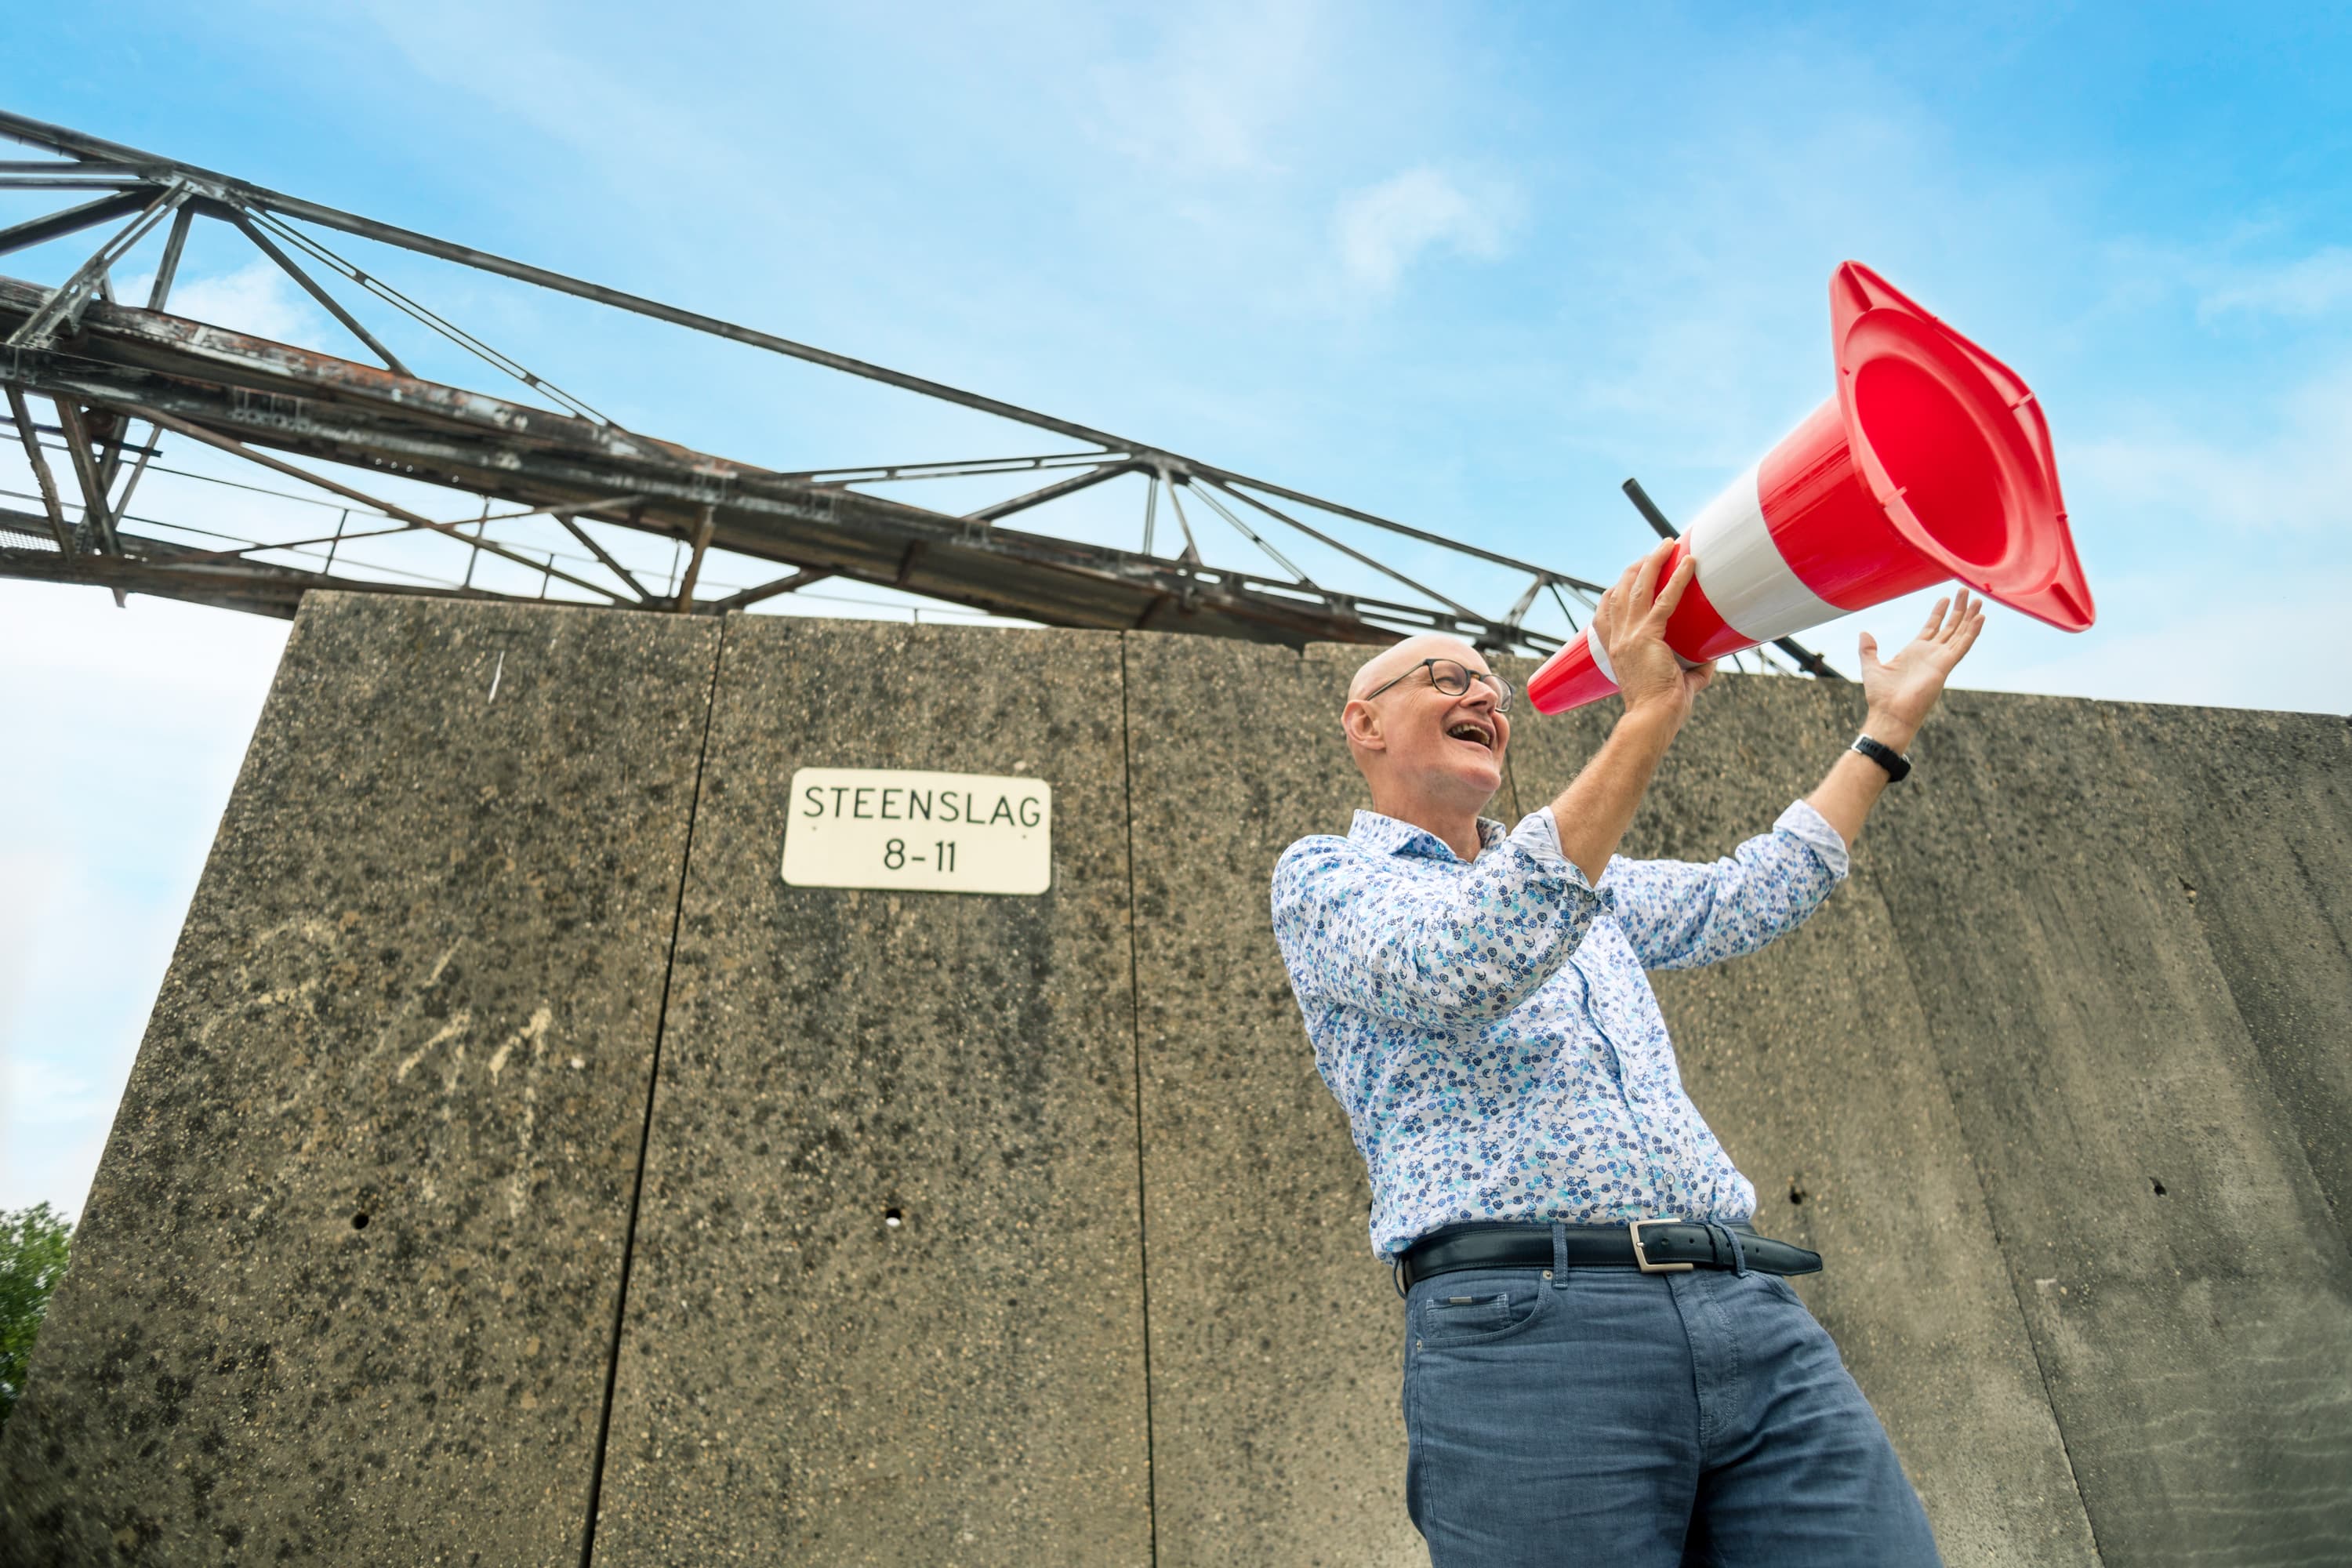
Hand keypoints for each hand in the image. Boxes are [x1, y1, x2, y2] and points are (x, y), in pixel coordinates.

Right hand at [1592, 539, 1716, 722]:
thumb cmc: (1661, 709)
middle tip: (1654, 552)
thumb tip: (1715, 656)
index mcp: (1615, 649)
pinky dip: (1678, 578)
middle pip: (1620, 590)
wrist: (1651, 720)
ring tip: (1667, 544)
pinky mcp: (1647, 637)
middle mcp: (1617, 638)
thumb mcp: (1676, 683)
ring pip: (1637, 587)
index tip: (1628, 575)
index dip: (1615, 589)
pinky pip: (1664, 600)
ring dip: (1652, 562)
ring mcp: (1629, 636)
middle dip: (1636, 567)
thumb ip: (1693, 669)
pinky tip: (1689, 562)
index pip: (1606, 610)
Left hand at [1858, 588, 1985, 749]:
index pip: (1931, 628)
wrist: (1889, 714)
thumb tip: (1864, 633)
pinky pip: (1962, 645)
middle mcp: (1930, 654)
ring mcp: (1939, 659)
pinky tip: (1980, 618)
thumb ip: (1869, 650)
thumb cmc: (1881, 697)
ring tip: (1978, 599)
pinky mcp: (1945, 666)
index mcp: (1914, 652)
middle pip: (1949, 627)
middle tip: (1966, 591)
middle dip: (1958, 610)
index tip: (1945, 598)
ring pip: (1959, 633)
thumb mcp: (1871, 667)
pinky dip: (1971, 632)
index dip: (1939, 613)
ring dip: (1969, 617)